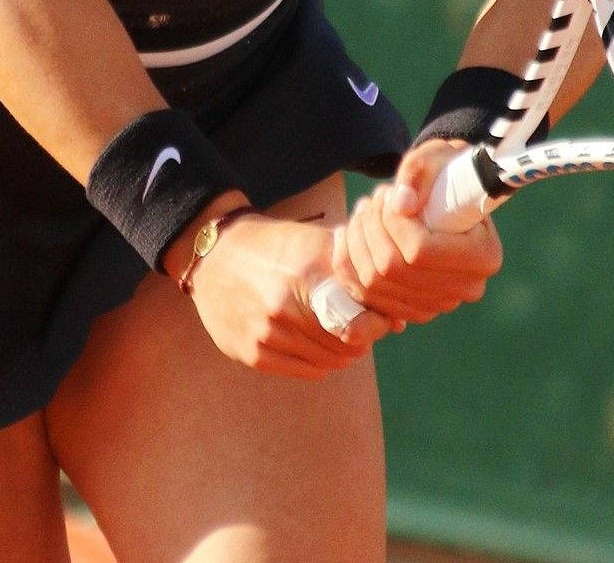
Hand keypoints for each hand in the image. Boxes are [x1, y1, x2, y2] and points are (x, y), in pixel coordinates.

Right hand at [183, 211, 394, 377]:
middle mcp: (285, 305)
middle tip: (362, 326)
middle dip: (363, 338)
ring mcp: (267, 332)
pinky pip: (305, 370)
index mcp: (306, 272)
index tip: (380, 317)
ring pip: (329, 361)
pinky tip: (318, 344)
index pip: (361, 319)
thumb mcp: (313, 243)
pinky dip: (320, 362)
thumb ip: (355, 274)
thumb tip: (400, 320)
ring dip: (342, 351)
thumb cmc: (274, 246)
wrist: (213, 255)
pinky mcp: (253, 353)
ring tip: (340, 334)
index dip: (377, 324)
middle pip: (347, 344)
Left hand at [330, 141, 501, 324]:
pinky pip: (367, 296)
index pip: (421, 251)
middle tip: (372, 200)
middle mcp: (466, 287)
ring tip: (363, 211)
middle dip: (370, 229)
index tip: (389, 196)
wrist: (453, 193)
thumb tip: (401, 205)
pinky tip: (349, 235)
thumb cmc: (447, 172)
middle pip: (394, 270)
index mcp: (483, 254)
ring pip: (375, 284)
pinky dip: (349, 265)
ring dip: (356, 243)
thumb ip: (419, 173)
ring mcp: (440, 302)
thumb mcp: (437, 158)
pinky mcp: (414, 307)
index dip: (393, 222)